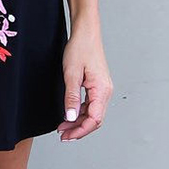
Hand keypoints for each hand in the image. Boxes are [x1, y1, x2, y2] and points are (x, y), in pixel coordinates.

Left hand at [57, 18, 112, 141]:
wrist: (86, 33)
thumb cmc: (80, 49)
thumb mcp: (71, 74)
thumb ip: (71, 97)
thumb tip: (70, 117)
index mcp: (102, 90)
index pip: (94, 119)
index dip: (80, 130)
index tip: (66, 136)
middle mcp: (105, 91)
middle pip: (95, 119)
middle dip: (78, 129)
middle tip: (62, 135)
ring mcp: (103, 89)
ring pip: (92, 113)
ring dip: (78, 122)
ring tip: (63, 127)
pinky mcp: (98, 86)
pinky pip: (91, 105)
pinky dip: (80, 112)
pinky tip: (69, 115)